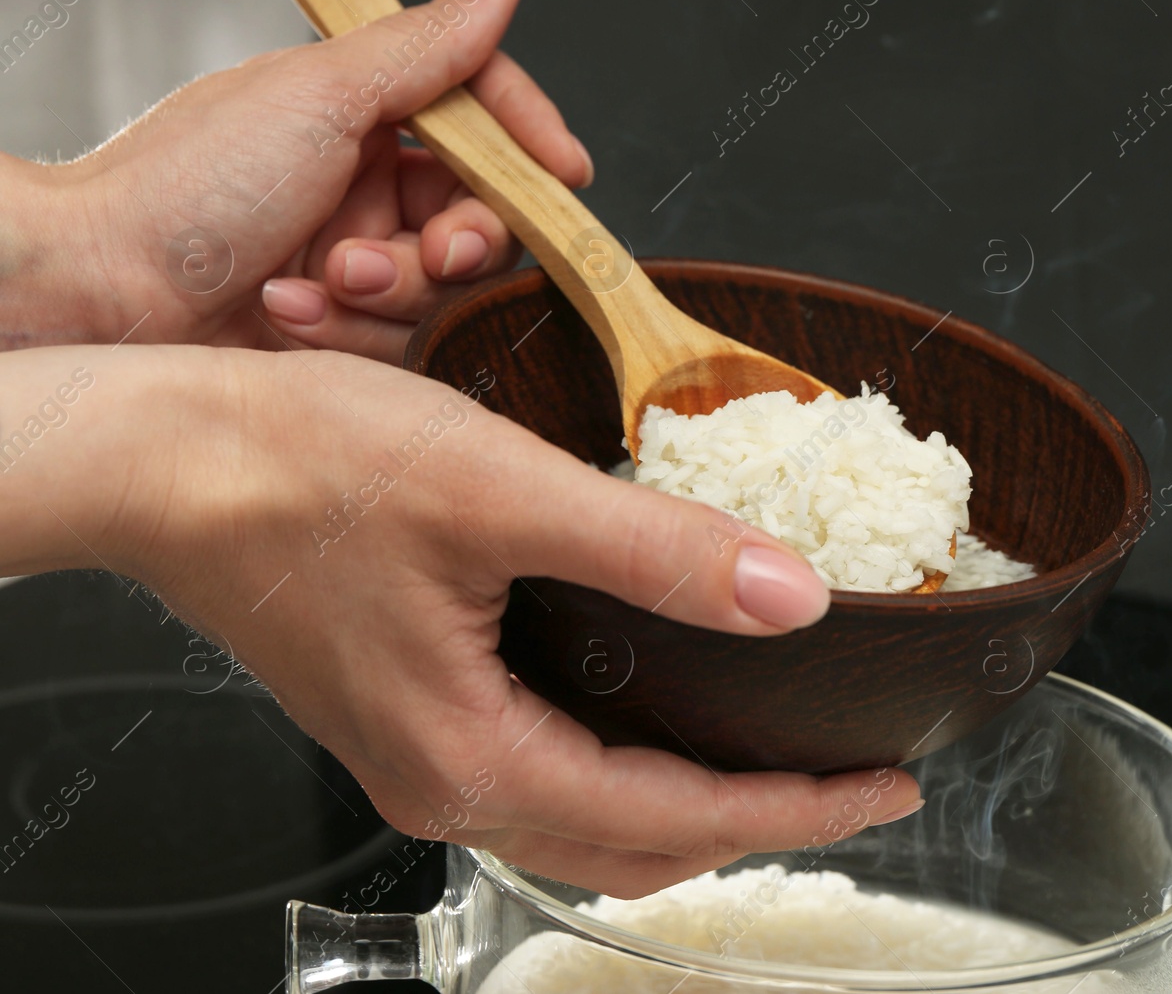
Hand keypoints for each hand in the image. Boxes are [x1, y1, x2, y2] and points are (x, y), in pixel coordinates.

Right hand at [0, 343, 922, 896]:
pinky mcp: (412, 711)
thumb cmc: (296, 468)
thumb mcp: (502, 492)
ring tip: (778, 763)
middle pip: (638, 844)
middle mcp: (446, 778)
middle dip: (759, 823)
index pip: (675, 819)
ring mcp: (423, 753)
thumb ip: (655, 553)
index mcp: (473, 754)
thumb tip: (785, 598)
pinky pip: (548, 775)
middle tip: (852, 782)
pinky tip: (662, 716)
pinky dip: (629, 767)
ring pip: (592, 821)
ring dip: (694, 803)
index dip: (795, 808)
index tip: (881, 787)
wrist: (163, 454)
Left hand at [6, 0, 585, 363]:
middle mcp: (364, 184)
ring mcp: (354, 257)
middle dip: (453, 242)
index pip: (483, 118)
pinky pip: (400, 341)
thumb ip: (428, 48)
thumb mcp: (321, 96)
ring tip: (319, 281)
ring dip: (390, 291)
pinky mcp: (342, 328)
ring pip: (445, 289)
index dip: (529, 146)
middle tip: (428, 252)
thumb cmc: (184, 187)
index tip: (563, 174)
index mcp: (362, 114)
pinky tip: (291, 313)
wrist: (100, 293)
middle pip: (480, 215)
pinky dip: (351, 331)